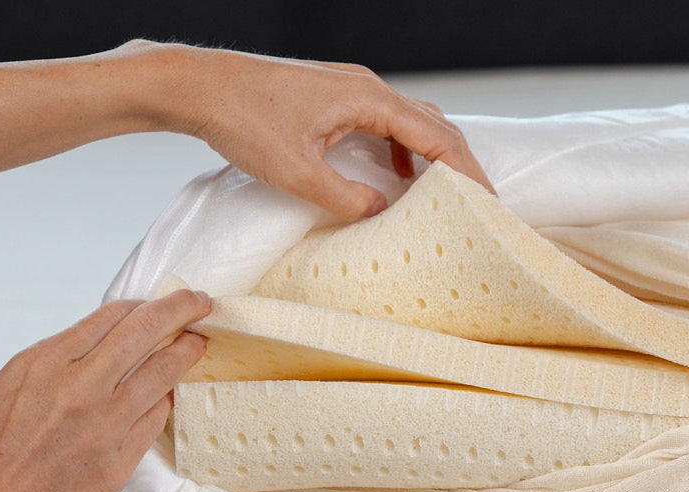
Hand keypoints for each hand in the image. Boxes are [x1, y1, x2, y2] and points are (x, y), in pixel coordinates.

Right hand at [0, 290, 209, 491]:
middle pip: (145, 331)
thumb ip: (54, 366)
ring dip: (187, 352)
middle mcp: (78, 386)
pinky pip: (156, 419)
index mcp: (43, 362)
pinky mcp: (119, 460)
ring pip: (162, 372)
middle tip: (200, 303)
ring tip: (200, 342)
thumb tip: (95, 350)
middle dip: (179, 309)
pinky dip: (166, 400)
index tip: (156, 304)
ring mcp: (103, 424)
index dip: (141, 306)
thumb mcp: (6, 390)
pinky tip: (171, 394)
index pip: (109, 318)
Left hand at [154, 43, 494, 219]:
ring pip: (409, 122)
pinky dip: (400, 150)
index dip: (468, 172)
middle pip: (433, 125)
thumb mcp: (296, 172)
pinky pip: (383, 122)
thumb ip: (346, 196)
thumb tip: (380, 210)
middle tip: (478, 203)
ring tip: (444, 195)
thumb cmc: (242, 119)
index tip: (489, 201)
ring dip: (430, 157)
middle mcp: (366, 86)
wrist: (199, 86)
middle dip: (459, 165)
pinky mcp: (333, 95)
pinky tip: (395, 176)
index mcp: (368, 99)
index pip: (437, 138)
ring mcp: (350, 87)